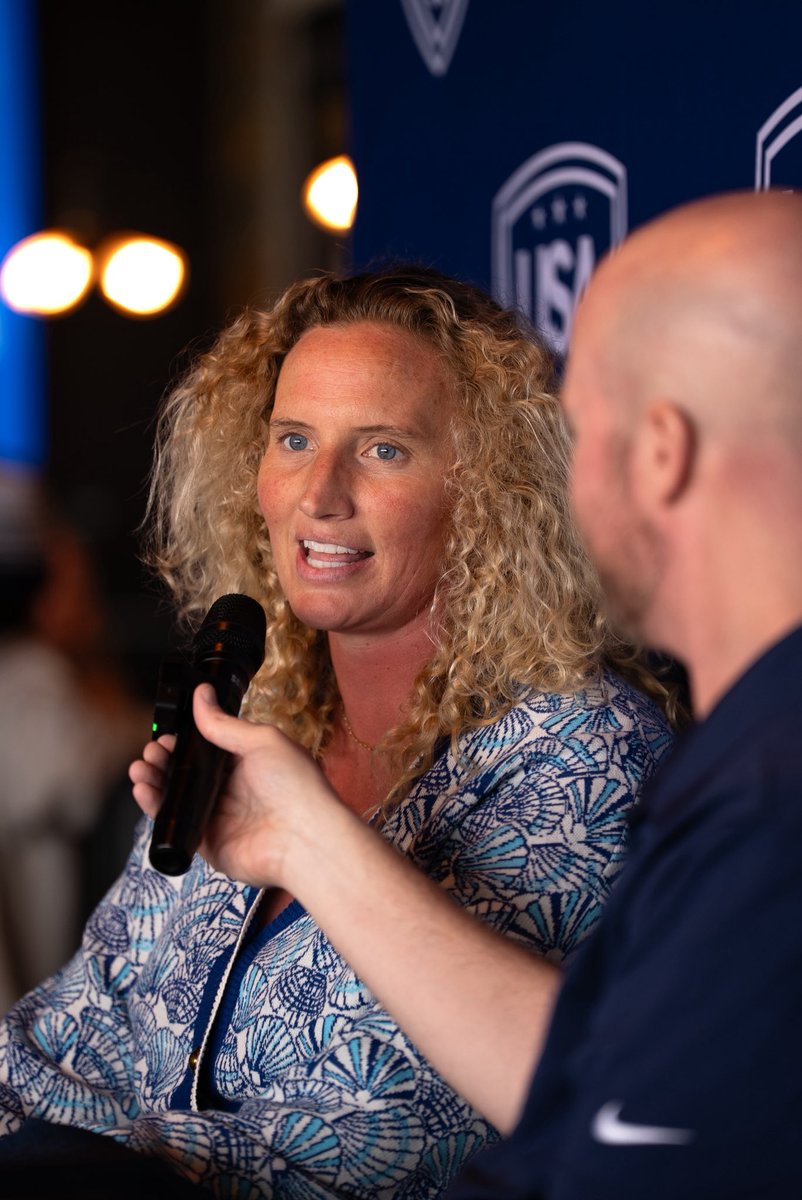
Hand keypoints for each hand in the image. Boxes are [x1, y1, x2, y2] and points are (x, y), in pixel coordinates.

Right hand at [129, 684, 339, 887]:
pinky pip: (174, 823)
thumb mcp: (261, 741)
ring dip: (154, 781)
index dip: (184, 742)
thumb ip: (225, 723)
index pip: (206, 750)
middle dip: (164, 760)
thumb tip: (202, 695)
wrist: (305, 838)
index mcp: (246, 763)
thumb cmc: (296, 786)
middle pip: (186, 772)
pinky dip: (155, 808)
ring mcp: (218, 816)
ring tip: (140, 768)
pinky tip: (143, 791)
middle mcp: (231, 790)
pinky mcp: (207, 842)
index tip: (166, 735)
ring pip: (176, 797)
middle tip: (152, 751)